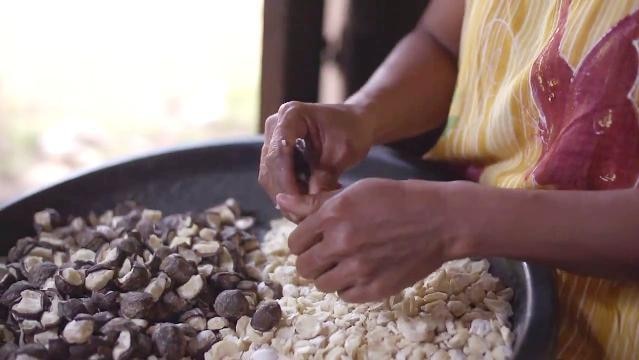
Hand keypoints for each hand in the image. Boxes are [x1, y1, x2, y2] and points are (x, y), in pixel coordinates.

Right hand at [258, 102, 373, 212]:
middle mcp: (276, 125)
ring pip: (269, 175)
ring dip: (286, 196)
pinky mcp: (276, 153)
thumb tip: (309, 205)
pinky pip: (275, 177)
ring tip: (307, 211)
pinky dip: (289, 192)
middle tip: (301, 215)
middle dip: (285, 193)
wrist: (355, 123)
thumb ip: (325, 176)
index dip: (286, 180)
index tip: (298, 203)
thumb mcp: (343, 153)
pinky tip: (307, 202)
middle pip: (270, 166)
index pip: (279, 152)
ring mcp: (272, 139)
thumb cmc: (352, 132)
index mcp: (291, 115)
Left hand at [277, 179, 474, 302]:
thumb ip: (315, 201)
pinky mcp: (375, 288)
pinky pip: (345, 296)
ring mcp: (358, 268)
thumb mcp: (355, 191)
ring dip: (329, 275)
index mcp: (333, 215)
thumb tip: (281, 201)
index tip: (315, 240)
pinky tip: (361, 271)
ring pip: (321, 284)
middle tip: (329, 253)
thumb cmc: (396, 199)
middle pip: (303, 266)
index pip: (294, 242)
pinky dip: (349, 287)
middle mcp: (342, 242)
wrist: (439, 220)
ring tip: (346, 262)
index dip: (303, 241)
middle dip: (312, 260)